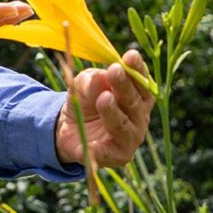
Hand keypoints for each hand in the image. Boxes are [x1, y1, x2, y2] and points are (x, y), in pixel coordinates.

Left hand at [55, 50, 154, 166]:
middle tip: (114, 70)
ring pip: (122, 126)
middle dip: (124, 85)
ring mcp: (130, 138)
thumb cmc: (87, 100)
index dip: (137, 69)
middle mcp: (139, 117)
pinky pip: (106, 153)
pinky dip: (97, 150)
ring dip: (113, 112)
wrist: (70, 128)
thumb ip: (92, 80)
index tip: (130, 55)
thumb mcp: (84, 84)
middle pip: (133, 101)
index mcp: (138, 97)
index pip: (141, 82)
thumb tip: (101, 77)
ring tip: (103, 98)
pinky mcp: (116, 157)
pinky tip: (90, 146)